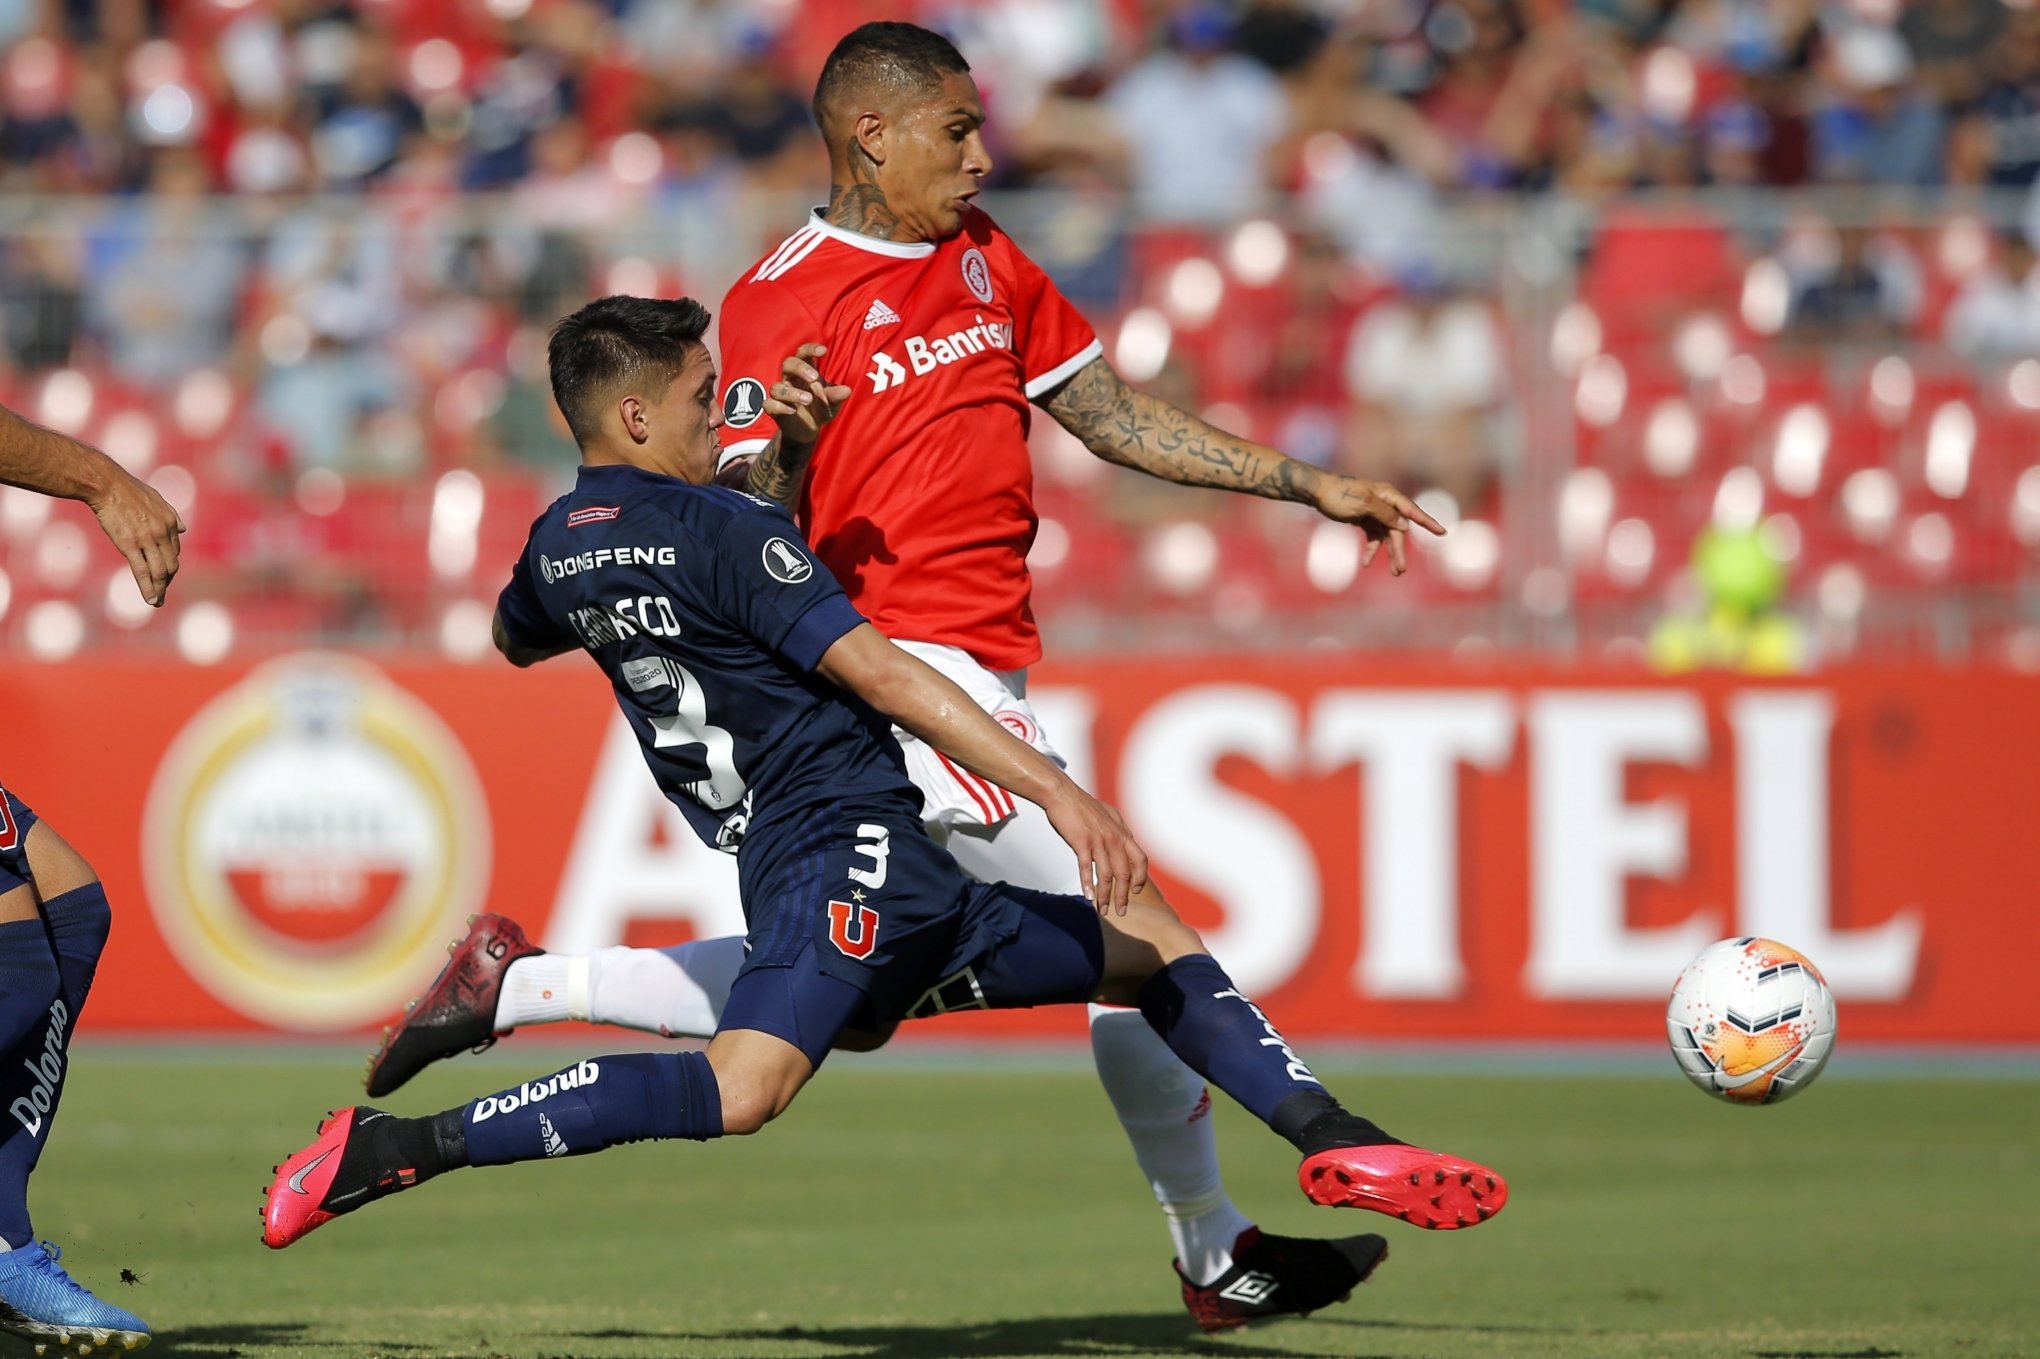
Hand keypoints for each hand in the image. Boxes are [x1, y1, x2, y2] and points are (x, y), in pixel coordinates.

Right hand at [91, 466, 184, 605]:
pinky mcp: (130, 545)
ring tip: (157, 601)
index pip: (174, 550)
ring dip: (160, 589)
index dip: (170, 564)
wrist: (106, 484)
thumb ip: (171, 514)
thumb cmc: (127, 490)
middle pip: (171, 564)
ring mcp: (147, 540)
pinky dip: (148, 588)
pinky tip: (150, 599)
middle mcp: (163, 532)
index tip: (165, 574)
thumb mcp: (156, 498)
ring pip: (160, 571)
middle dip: (168, 581)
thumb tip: (184, 528)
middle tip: (162, 592)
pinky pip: (142, 572)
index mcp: (170, 522)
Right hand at [764, 344, 852, 447]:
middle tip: (814, 378)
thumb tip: (847, 390)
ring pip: (777, 387)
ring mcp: (781, 394)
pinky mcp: (774, 409)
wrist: (808, 430)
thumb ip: (836, 396)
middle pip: (787, 363)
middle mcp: (790, 379)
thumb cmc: (820, 408)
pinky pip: (769, 404)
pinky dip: (780, 406)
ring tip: (809, 399)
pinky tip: (792, 411)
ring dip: (792, 393)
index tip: (823, 350)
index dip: (810, 349)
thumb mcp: (832, 403)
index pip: (803, 353)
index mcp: (804, 371)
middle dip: (799, 368)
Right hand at [1041, 782, 1148, 915]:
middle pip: (1125, 873)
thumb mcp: (1109, 814)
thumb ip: (1119, 829)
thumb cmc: (1082, 805)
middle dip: (1123, 896)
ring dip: (1105, 896)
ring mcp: (1098, 840)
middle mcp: (1114, 838)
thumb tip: (1128, 840)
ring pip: (1106, 875)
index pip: (1140, 860)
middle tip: (1121, 912)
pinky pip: (1087, 868)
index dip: (1140, 878)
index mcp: (1122, 832)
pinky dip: (1088, 885)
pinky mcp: (1081, 842)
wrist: (1062, 794)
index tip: (1135, 891)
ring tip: (1102, 910)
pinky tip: (1088, 897)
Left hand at [1311, 476, 1444, 575]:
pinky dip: (1371, 549)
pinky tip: (1365, 562)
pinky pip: (1374, 536)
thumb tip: (1404, 525)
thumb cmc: (1339, 495)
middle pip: (1398, 530)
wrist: (1317, 492)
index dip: (1428, 523)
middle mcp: (1385, 503)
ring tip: (1394, 572)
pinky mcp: (1365, 519)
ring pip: (1387, 536)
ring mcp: (1375, 512)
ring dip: (1389, 553)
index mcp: (1388, 495)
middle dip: (1399, 550)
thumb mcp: (1362, 504)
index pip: (1412, 511)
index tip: (1442, 532)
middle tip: (1400, 571)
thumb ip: (1385, 514)